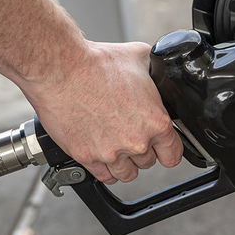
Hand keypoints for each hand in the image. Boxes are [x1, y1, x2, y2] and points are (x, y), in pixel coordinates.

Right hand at [22, 41, 183, 183]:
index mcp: (155, 121)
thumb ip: (155, 72)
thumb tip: (158, 72)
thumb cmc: (96, 63)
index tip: (161, 145)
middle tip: (129, 132)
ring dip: (124, 162)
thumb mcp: (139, 57)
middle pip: (148, 162)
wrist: (61, 70)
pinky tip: (102, 153)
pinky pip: (103, 176)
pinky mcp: (86, 156)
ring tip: (116, 145)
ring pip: (126, 173)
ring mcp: (110, 152)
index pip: (173, 154)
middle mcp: (135, 141)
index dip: (167, 148)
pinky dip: (104, 167)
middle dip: (142, 150)